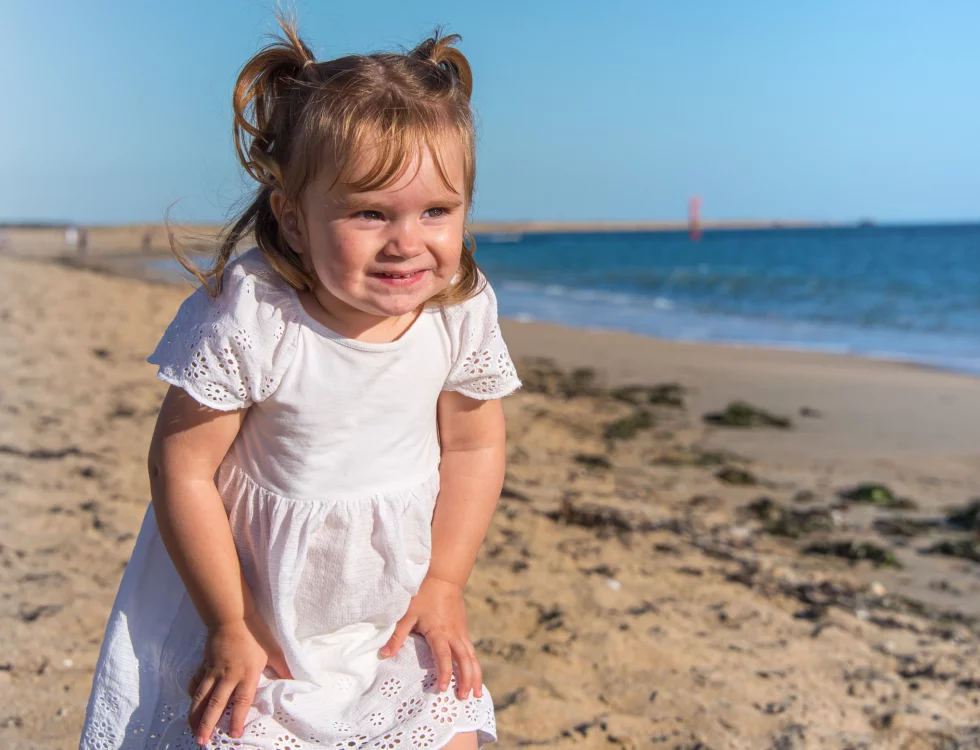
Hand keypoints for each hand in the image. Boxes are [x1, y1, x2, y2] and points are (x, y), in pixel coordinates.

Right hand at [187, 612, 291, 744]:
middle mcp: (228, 676)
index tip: (234, 735)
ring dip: (195, 715)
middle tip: (202, 742)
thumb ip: (283, 668)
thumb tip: (295, 680)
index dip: (237, 720)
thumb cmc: (256, 633)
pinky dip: (192, 695)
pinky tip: (191, 704)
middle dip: (208, 724)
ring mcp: (213, 671)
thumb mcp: (274, 650)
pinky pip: (196, 683)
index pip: (241, 702)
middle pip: (216, 704)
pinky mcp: (205, 665)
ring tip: (192, 730)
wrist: (232, 616)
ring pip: (201, 697)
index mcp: (246, 674)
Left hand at [380, 576, 482, 700]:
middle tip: (465, 697)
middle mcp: (454, 633)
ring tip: (476, 692)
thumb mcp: (407, 613)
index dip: (445, 673)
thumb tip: (384, 655)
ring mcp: (461, 631)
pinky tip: (473, 673)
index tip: (444, 689)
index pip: (444, 656)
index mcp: (439, 632)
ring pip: (472, 656)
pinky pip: (471, 650)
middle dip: (467, 679)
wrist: (444, 576)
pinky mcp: (463, 628)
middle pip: (465, 660)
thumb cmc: (423, 593)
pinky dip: (473, 664)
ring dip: (475, 674)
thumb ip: (397, 635)